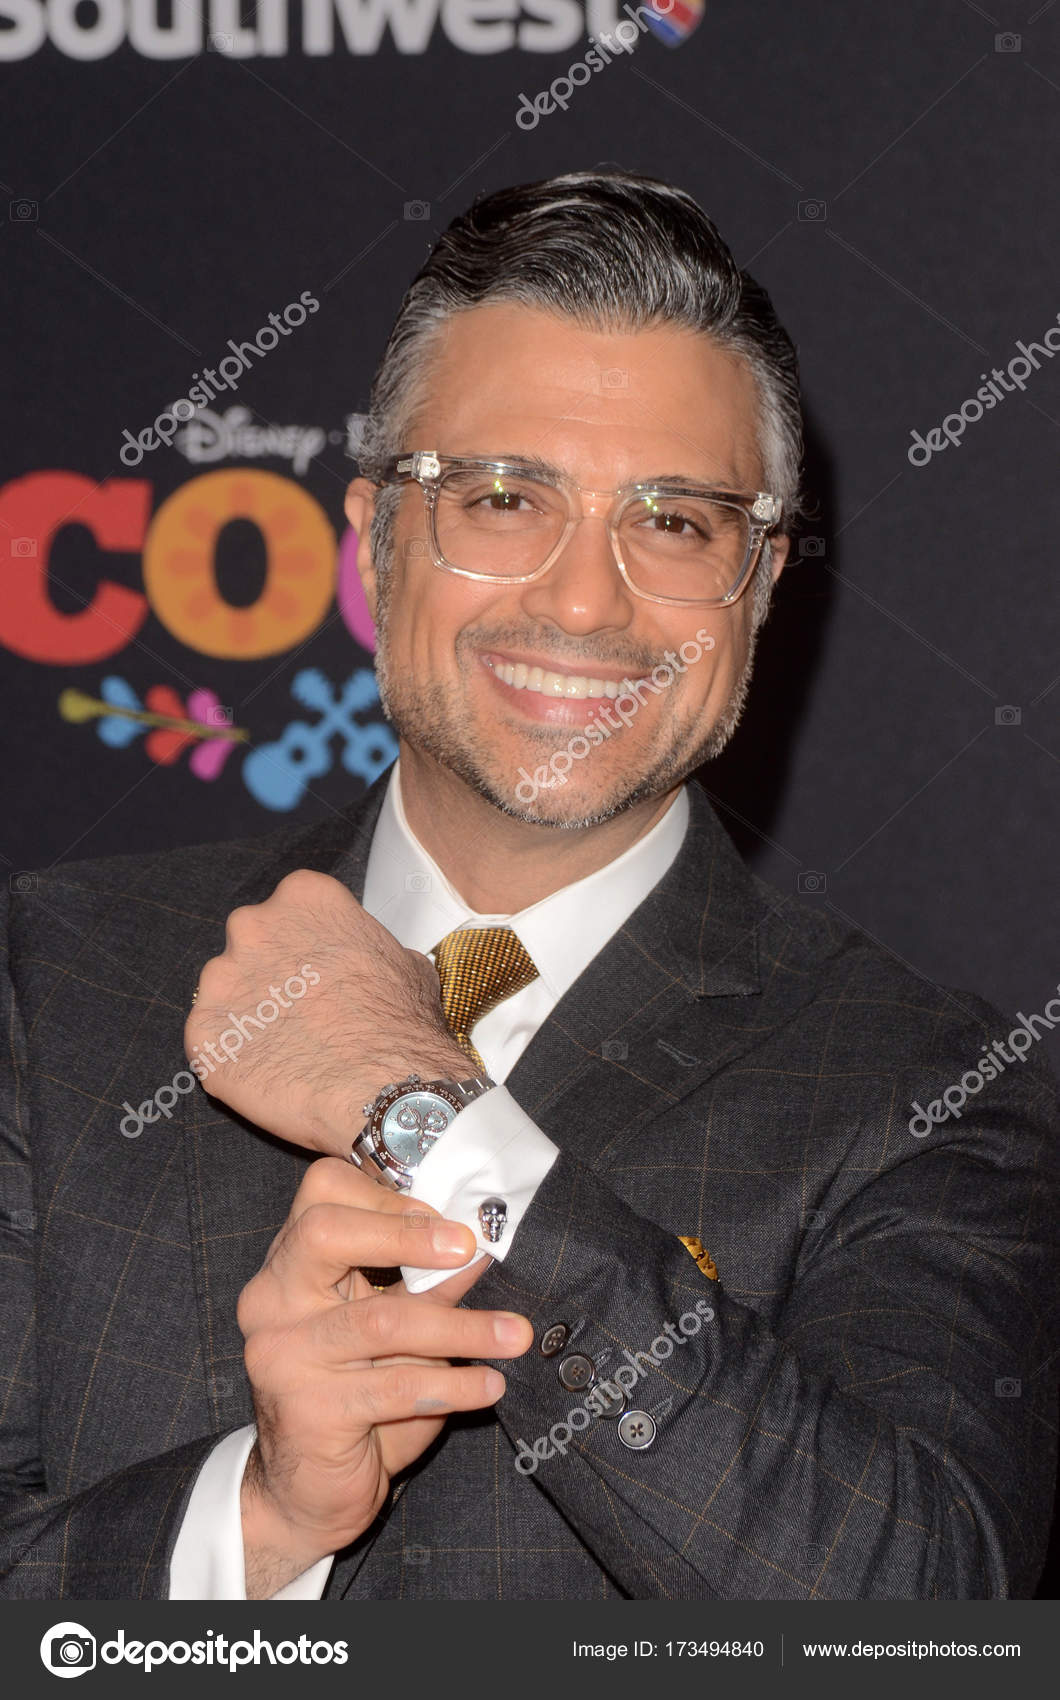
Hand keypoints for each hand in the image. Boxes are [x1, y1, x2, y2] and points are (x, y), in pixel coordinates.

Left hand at [184, 868, 469, 1155]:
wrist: (382, 1088)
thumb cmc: (402, 1024)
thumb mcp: (406, 963)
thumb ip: (369, 950)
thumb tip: (372, 964)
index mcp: (303, 896)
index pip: (293, 909)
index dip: (308, 945)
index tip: (322, 973)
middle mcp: (253, 926)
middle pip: (252, 943)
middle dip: (271, 973)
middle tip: (303, 1011)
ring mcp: (220, 980)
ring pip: (227, 993)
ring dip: (250, 1015)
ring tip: (289, 1049)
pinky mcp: (202, 1033)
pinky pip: (213, 1042)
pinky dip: (235, 1058)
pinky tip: (272, 1075)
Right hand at [237, 1157, 530, 1597]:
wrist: (306, 1490)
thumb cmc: (357, 1394)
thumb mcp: (395, 1328)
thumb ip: (428, 1284)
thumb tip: (485, 1243)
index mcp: (290, 1264)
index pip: (322, 1192)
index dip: (388, 1197)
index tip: (449, 1223)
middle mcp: (272, 1300)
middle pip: (325, 1232)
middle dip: (406, 1234)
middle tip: (471, 1248)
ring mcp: (281, 1355)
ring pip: (381, 1320)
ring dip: (462, 1327)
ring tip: (515, 1335)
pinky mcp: (306, 1410)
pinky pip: (392, 1388)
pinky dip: (453, 1385)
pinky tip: (491, 1386)